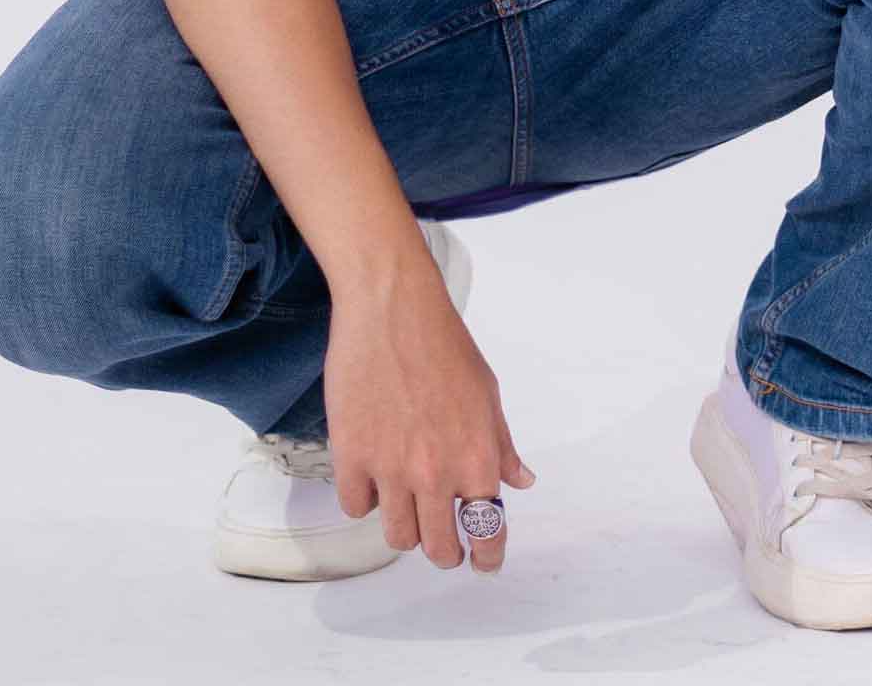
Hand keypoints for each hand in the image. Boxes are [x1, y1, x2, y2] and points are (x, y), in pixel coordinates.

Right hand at [325, 249, 535, 574]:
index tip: (483, 563)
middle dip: (445, 551)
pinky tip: (373, 478)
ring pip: (397, 537)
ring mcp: (391, 468)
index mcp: (476, 457)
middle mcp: (436, 473)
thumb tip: (520, 481)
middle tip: (443, 540)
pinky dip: (366, 499)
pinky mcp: (351, 456)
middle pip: (439, 548)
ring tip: (407, 509)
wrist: (392, 308)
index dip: (487, 556)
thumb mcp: (487, 392)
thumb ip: (502, 445)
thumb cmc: (443, 343)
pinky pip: (357, 507)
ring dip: (406, 530)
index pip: (487, 531)